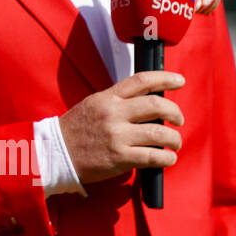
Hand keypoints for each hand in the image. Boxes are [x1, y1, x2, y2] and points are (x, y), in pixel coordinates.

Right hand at [57, 71, 185, 184]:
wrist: (55, 153)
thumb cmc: (75, 131)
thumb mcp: (93, 105)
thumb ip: (117, 101)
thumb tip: (147, 104)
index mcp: (107, 98)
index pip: (141, 81)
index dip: (165, 78)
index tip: (179, 81)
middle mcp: (114, 114)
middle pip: (157, 105)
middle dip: (175, 112)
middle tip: (178, 120)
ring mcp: (117, 136)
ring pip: (160, 133)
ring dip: (174, 139)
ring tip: (174, 143)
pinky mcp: (120, 157)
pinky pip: (154, 156)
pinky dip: (167, 158)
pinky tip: (167, 158)